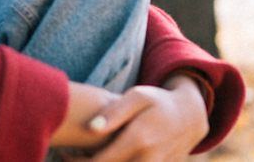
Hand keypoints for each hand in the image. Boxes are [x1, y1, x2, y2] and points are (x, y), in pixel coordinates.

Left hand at [60, 75, 208, 161]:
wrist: (190, 117)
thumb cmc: (157, 102)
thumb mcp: (137, 97)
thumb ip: (113, 112)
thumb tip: (90, 127)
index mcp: (139, 140)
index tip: (63, 153)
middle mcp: (148, 160)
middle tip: (66, 157)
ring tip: (83, 158)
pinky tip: (102, 159)